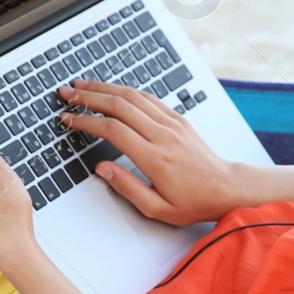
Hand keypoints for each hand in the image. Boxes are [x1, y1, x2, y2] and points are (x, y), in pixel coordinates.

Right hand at [57, 78, 241, 224]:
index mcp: (155, 158)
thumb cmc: (194, 201)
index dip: (86, 121)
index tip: (68, 119)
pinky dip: (127, 91)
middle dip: (89, 96)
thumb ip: (127, 188)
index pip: (113, 130)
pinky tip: (112, 89)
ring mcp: (173, 124)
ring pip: (134, 96)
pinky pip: (150, 98)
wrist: (226, 188)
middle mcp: (164, 135)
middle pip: (120, 106)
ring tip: (83, 85)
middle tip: (67, 93)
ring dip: (105, 88)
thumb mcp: (157, 208)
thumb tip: (102, 169)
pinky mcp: (179, 119)